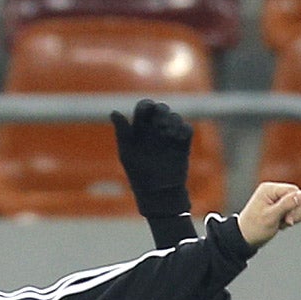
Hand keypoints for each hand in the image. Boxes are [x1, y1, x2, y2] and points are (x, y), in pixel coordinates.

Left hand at [113, 98, 193, 219]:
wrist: (157, 194)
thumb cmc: (138, 175)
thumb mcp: (127, 153)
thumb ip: (122, 132)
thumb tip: (113, 111)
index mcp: (140, 129)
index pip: (144, 108)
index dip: (147, 105)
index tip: (148, 111)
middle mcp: (155, 130)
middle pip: (161, 109)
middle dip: (162, 111)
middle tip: (159, 124)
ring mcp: (170, 137)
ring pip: (175, 117)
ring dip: (173, 120)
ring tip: (168, 132)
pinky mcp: (183, 146)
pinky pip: (187, 130)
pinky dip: (184, 129)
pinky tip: (177, 137)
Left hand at [238, 182, 300, 247]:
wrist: (244, 238)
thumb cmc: (254, 228)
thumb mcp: (272, 216)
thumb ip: (287, 204)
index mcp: (269, 189)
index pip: (293, 191)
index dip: (296, 205)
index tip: (289, 220)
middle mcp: (273, 191)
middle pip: (296, 197)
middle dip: (295, 212)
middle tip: (286, 223)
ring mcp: (275, 199)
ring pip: (296, 204)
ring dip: (293, 216)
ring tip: (282, 224)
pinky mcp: (278, 206)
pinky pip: (292, 210)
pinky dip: (290, 219)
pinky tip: (281, 224)